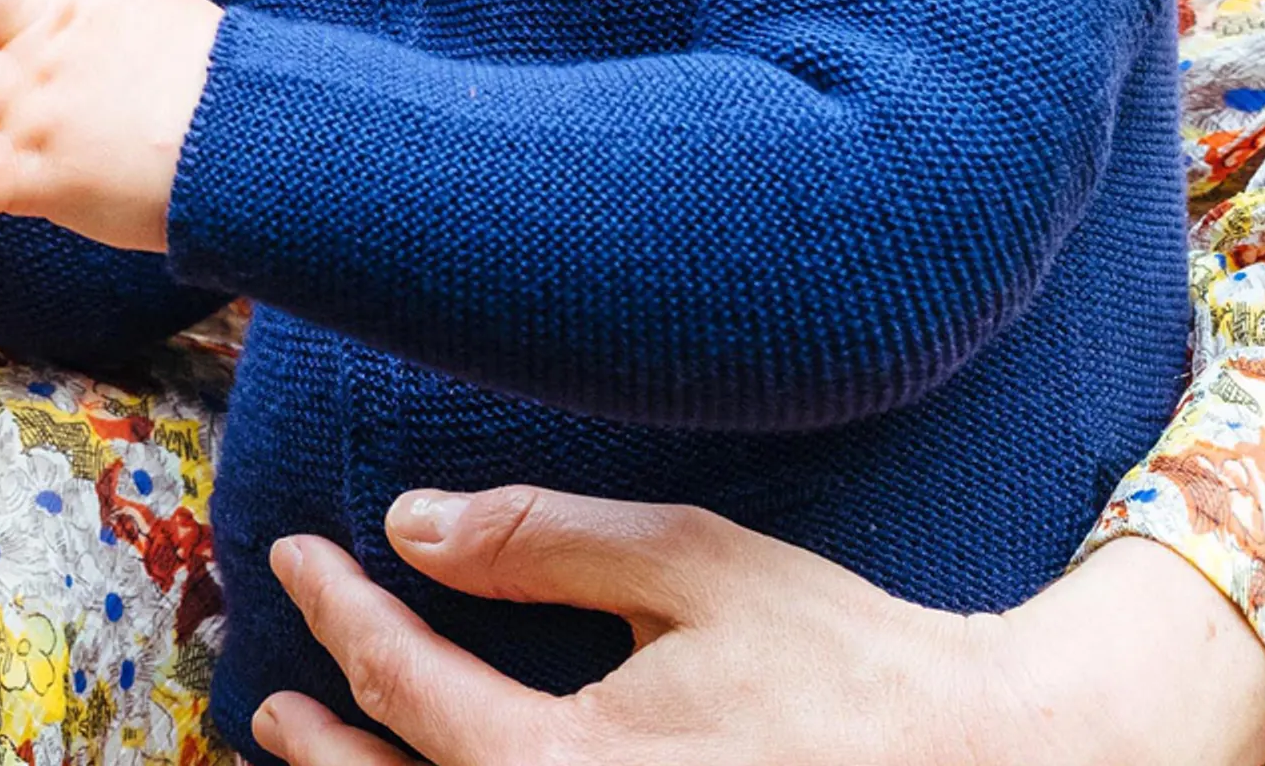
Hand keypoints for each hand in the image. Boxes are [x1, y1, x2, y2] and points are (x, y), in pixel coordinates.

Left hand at [251, 490, 1264, 765]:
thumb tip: (412, 522)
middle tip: (276, 701)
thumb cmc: (848, 659)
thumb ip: (544, 540)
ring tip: (325, 753)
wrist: (988, 760)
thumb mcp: (696, 565)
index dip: (341, 617)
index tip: (295, 555)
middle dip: (325, 751)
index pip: (410, 690)